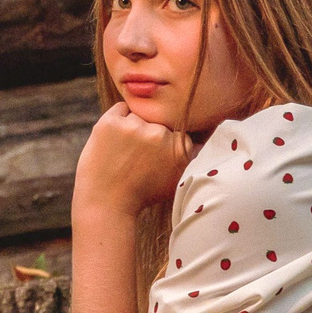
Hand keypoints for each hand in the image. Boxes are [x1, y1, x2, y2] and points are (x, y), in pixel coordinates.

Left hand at [75, 102, 191, 217]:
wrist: (107, 203)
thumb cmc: (142, 193)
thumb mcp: (176, 178)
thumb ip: (190, 154)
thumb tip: (204, 131)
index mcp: (180, 148)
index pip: (179, 128)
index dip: (166, 141)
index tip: (155, 156)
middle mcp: (161, 134)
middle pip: (160, 120)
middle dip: (151, 132)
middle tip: (137, 157)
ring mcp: (135, 126)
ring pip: (140, 114)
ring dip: (134, 127)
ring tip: (124, 152)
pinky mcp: (112, 122)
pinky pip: (121, 109)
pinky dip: (117, 120)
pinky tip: (114, 142)